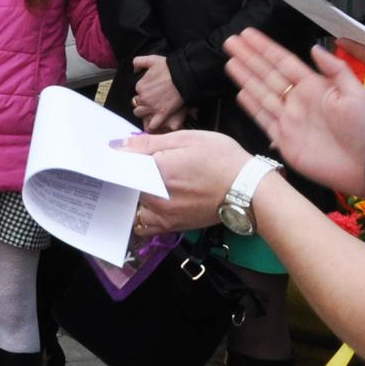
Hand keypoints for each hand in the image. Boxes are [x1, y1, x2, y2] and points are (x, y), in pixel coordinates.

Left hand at [117, 129, 251, 236]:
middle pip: (125, 186)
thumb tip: (119, 145)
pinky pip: (146, 226)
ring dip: (133, 197)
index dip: (117, 159)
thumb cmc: (223, 159)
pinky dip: (143, 216)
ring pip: (133, 207)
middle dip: (125, 176)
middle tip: (133, 167)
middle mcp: (156, 196)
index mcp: (157, 170)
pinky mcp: (173, 226)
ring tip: (142, 185)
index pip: (121, 166)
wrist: (249, 189)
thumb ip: (149, 143)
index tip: (116, 154)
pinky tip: (150, 203)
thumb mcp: (187, 139)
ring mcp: (164, 214)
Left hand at [131, 53, 186, 132]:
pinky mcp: (162, 114)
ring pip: (139, 114)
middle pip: (136, 104)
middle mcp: (143, 98)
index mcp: (140, 86)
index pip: (136, 92)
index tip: (150, 92)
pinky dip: (151, 126)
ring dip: (144, 113)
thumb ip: (139, 61)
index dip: (142, 93)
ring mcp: (152, 107)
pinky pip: (152, 124)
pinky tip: (152, 125)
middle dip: (142, 103)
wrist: (184, 76)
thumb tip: (134, 69)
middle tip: (151, 101)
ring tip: (151, 111)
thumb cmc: (169, 67)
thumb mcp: (152, 59)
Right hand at [224, 29, 364, 195]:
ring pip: (261, 93)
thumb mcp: (355, 92)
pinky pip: (263, 120)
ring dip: (245, 77)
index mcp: (315, 87)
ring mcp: (290, 120)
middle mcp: (299, 101)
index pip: (283, 62)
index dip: (265, 48)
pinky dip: (251, 106)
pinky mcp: (285, 141)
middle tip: (231, 42)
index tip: (249, 35)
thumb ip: (335, 69)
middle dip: (249, 57)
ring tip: (231, 61)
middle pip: (267, 74)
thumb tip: (316, 49)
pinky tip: (241, 93)